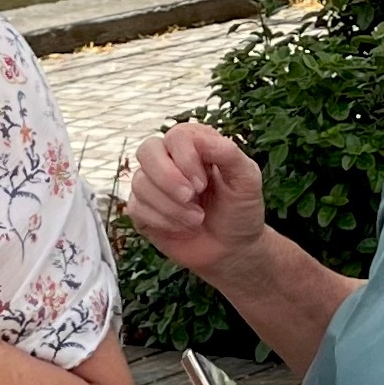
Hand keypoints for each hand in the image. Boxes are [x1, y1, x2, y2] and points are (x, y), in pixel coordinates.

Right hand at [123, 122, 266, 275]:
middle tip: (191, 197)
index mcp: (194, 144)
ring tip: (197, 219)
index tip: (203, 184)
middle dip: (167, 178)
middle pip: (147, 150)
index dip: (185, 159)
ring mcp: (152, 183)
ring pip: (140, 183)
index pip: (176, 136)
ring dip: (171, 206)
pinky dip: (162, 220)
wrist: (232, 248)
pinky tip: (182, 227)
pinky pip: (136, 207)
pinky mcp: (142, 209)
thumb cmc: (240, 209)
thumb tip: (202, 138)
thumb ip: (228, 153)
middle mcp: (169, 158)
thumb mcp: (247, 179)